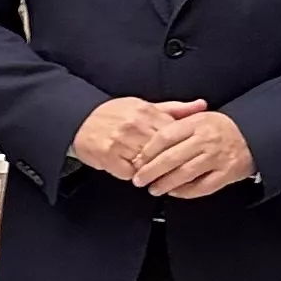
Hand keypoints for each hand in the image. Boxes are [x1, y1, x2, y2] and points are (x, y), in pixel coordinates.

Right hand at [68, 95, 200, 182]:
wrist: (79, 120)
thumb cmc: (113, 114)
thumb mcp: (145, 106)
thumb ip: (175, 109)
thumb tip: (202, 105)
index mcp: (146, 112)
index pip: (174, 133)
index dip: (180, 146)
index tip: (182, 153)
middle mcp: (134, 125)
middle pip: (162, 151)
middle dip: (166, 161)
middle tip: (169, 168)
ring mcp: (120, 141)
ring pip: (147, 164)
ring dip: (150, 170)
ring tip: (150, 171)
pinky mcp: (108, 156)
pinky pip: (129, 173)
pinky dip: (132, 175)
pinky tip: (131, 170)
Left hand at [131, 107, 255, 199]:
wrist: (254, 135)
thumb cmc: (219, 128)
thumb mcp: (199, 117)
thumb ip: (175, 122)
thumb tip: (146, 137)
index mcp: (196, 123)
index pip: (164, 137)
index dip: (147, 151)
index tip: (136, 161)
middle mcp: (206, 140)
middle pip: (171, 158)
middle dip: (150, 171)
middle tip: (139, 180)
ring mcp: (217, 157)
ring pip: (184, 174)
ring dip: (165, 184)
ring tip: (153, 189)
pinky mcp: (227, 173)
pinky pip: (202, 187)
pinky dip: (186, 192)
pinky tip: (174, 192)